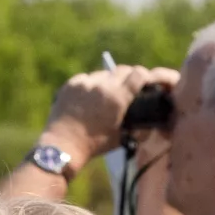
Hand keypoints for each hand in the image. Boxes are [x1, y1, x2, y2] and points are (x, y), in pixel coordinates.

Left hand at [39, 65, 180, 168]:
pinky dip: (90, 84)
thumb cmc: (94, 144)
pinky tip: (89, 97)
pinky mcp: (71, 84)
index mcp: (117, 97)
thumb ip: (137, 127)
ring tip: (106, 94)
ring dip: (108, 81)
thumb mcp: (121, 137)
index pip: (138, 74)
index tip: (145, 79)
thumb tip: (150, 123)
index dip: (144, 76)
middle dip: (128, 76)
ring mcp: (85, 83)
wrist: (63, 145)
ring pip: (103, 73)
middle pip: (122, 70)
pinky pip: (86, 78)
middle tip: (128, 86)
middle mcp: (102, 86)